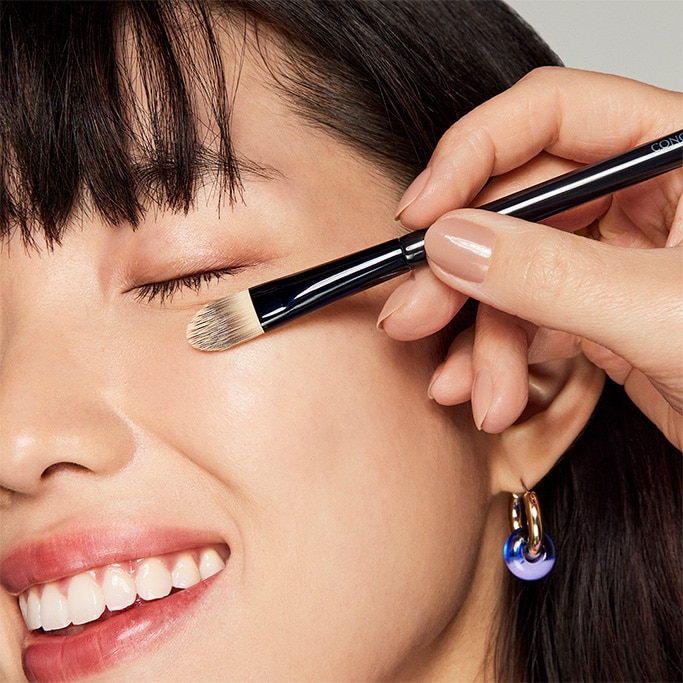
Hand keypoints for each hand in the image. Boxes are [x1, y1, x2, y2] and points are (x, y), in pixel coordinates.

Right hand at [379, 68, 682, 448]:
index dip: (473, 155)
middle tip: (413, 312)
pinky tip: (482, 391)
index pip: (552, 115)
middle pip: (517, 206)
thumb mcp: (666, 313)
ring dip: (479, 335)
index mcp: (677, 155)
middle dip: (460, 270)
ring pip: (512, 273)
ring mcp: (615, 259)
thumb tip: (454, 241)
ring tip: (467, 388)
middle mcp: (642, 197)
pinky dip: (498, 357)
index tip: (422, 213)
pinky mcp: (599, 314)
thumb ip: (554, 273)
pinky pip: (526, 319)